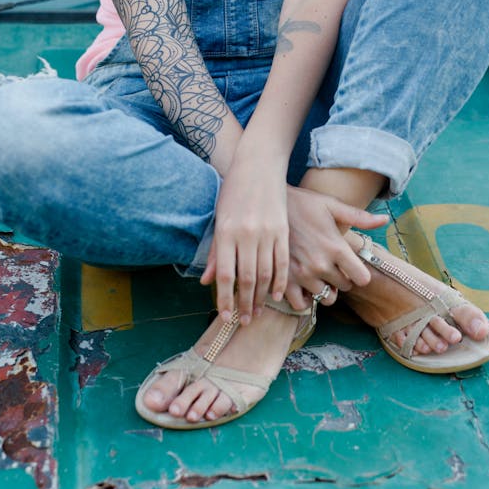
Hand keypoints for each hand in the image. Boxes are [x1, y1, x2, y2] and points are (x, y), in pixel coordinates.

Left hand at [200, 156, 289, 325]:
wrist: (258, 167)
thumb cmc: (233, 192)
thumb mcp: (218, 219)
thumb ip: (214, 252)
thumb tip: (206, 282)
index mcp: (226, 232)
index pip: (225, 274)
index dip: (225, 299)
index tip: (226, 317)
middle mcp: (247, 235)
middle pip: (247, 278)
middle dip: (245, 304)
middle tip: (244, 322)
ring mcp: (267, 233)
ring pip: (266, 273)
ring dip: (262, 297)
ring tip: (258, 312)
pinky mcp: (282, 231)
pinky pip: (282, 262)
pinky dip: (281, 281)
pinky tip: (278, 294)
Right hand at [284, 185, 388, 309]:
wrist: (268, 206)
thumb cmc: (303, 203)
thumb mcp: (332, 205)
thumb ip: (359, 217)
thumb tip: (385, 219)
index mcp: (336, 247)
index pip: (362, 278)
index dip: (359, 273)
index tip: (351, 266)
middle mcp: (321, 264)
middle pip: (344, 288)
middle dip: (341, 279)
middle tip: (331, 265)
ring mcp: (302, 274)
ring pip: (325, 298)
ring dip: (324, 289)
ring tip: (318, 275)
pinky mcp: (285, 281)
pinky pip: (301, 305)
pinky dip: (305, 299)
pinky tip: (304, 286)